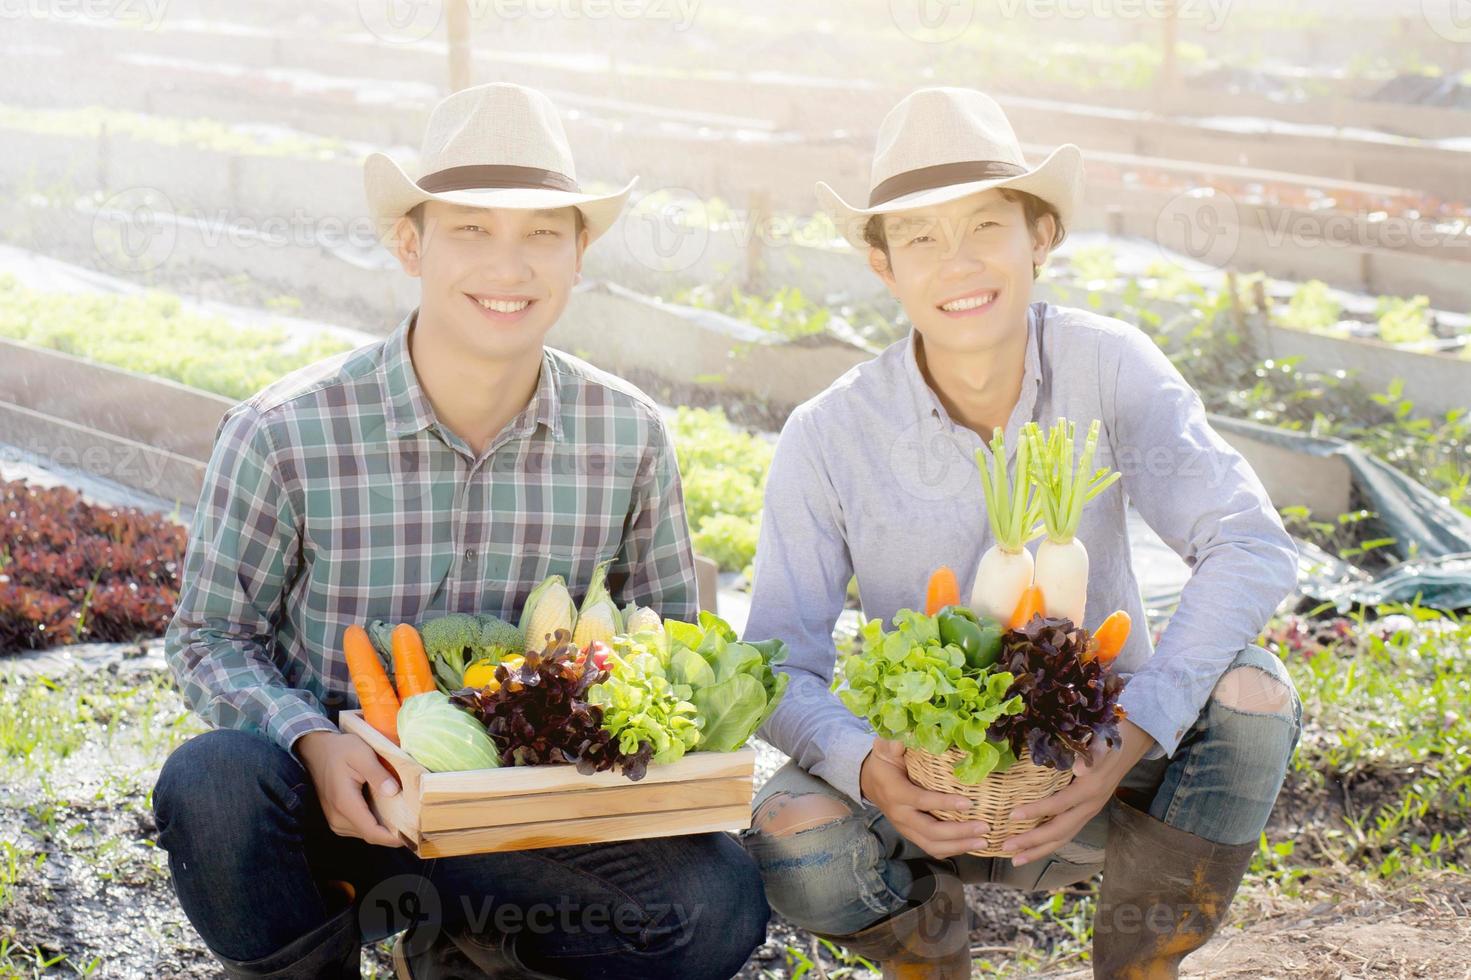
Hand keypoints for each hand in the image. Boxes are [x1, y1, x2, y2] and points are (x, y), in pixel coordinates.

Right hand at [297, 730, 403, 847]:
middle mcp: (337, 818)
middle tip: (415, 821)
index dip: (393, 838)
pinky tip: (387, 810)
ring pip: (366, 833)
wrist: (317, 750)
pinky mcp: (337, 818)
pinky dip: (374, 822)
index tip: (413, 834)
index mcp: (344, 804)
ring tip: (403, 815)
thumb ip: (377, 774)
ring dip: (384, 828)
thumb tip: (393, 792)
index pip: (371, 832)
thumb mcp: (362, 754)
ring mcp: (335, 820)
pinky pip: (360, 827)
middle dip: (392, 832)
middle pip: (370, 835)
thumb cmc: (340, 750)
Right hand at [859, 737, 989, 858]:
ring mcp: (906, 828)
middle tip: (984, 827)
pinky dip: (953, 849)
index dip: (945, 803)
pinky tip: (972, 845)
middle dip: (959, 831)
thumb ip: (893, 743)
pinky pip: (933, 848)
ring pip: (933, 845)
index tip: (969, 802)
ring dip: (959, 845)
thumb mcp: (885, 748)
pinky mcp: (912, 835)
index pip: (921, 801)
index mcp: (895, 793)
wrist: (870, 782)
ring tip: (984, 840)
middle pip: (930, 831)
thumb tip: (905, 739)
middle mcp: (900, 815)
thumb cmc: (884, 762)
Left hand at [998, 720, 1154, 865]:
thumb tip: (1079, 767)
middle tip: (1006, 846)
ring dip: (1039, 850)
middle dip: (1033, 841)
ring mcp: (1090, 811)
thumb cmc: (1111, 738)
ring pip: (1064, 837)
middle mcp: (1091, 804)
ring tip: (1016, 859)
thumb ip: (1093, 753)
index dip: (1037, 811)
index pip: (1060, 804)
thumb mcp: (1103, 740)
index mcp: (1091, 788)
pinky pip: (1067, 833)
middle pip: (1060, 830)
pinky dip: (1049, 843)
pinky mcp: (1087, 812)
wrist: (1131, 743)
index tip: (1012, 815)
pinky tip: (1032, 849)